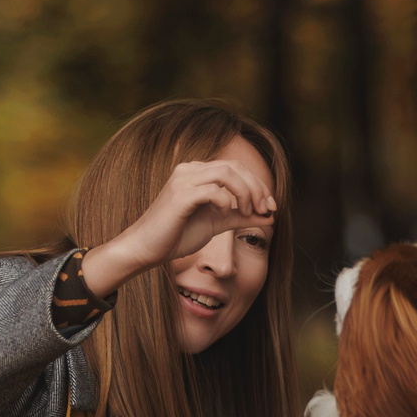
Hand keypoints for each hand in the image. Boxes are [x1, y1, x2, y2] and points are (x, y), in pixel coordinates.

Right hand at [80, 159, 276, 299]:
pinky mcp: (179, 196)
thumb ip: (240, 217)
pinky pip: (213, 190)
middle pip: (235, 167)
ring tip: (249, 212)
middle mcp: (190, 170)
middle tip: (266, 209)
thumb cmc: (176, 236)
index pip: (236, 168)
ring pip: (226, 173)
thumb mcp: (216, 224)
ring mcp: (183, 181)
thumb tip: (270, 217)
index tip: (271, 207)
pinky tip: (224, 215)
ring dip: (245, 192)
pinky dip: (226, 202)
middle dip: (257, 187)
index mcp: (197, 173)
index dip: (258, 185)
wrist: (145, 249)